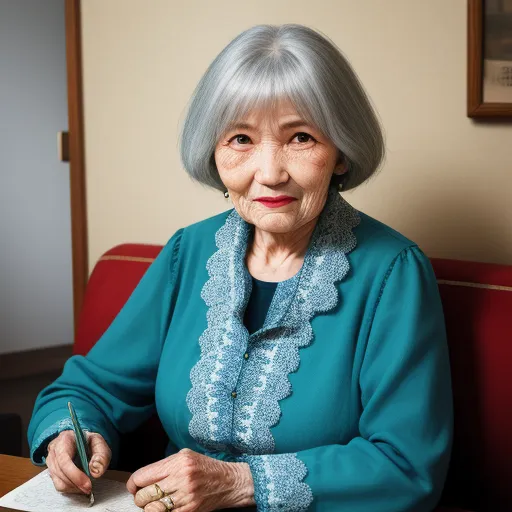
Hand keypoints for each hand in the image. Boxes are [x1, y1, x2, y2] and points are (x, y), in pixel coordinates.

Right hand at [45, 430, 111, 493]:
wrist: (80, 440)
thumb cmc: (89, 441)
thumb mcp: (99, 442)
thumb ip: (101, 455)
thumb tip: (95, 471)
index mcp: (65, 439)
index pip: (64, 460)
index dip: (74, 474)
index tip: (87, 483)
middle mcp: (54, 450)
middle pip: (60, 472)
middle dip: (76, 483)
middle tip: (89, 488)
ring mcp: (50, 462)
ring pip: (58, 481)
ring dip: (73, 487)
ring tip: (86, 486)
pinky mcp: (52, 471)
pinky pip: (58, 485)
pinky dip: (70, 488)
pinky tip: (79, 485)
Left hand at [126, 448, 254, 511]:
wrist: (229, 482)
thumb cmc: (206, 468)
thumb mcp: (185, 456)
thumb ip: (165, 465)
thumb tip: (143, 477)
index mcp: (177, 462)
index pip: (142, 476)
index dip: (133, 484)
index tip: (134, 486)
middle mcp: (181, 477)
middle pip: (144, 494)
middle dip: (140, 498)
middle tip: (144, 497)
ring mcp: (185, 496)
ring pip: (152, 509)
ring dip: (149, 508)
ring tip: (155, 503)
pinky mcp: (189, 510)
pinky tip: (166, 508)